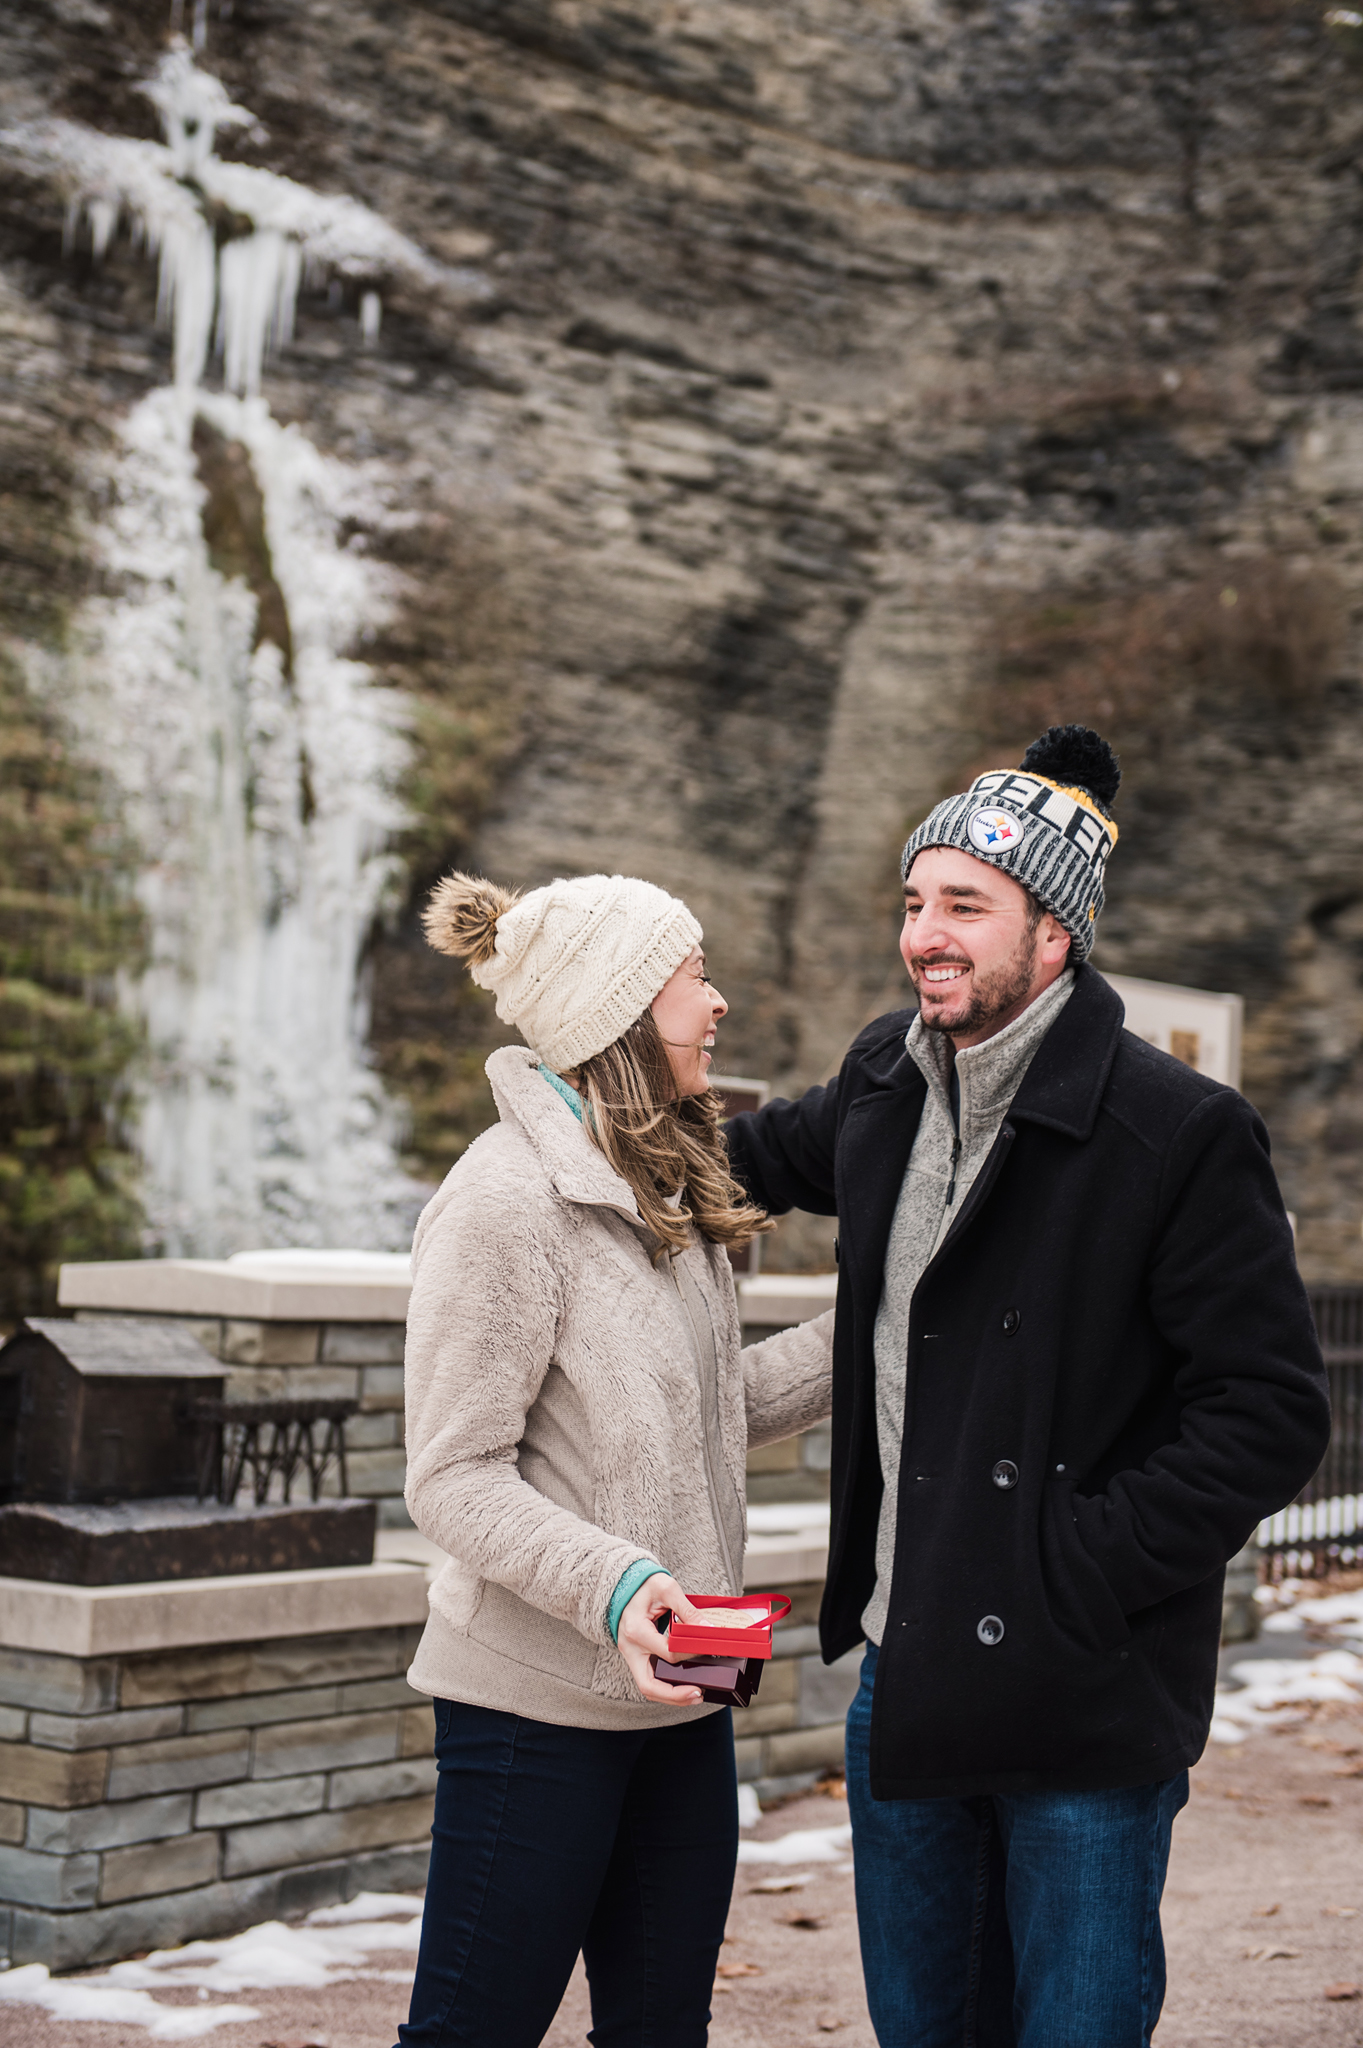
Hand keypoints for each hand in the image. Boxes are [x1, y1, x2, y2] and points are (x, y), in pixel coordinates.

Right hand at [616, 1573, 706, 1704]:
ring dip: (671, 1696)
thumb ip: (687, 1610)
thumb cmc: (644, 1584)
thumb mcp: (667, 1588)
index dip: (690, 1655)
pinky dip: (666, 1687)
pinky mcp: (636, 1657)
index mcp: (637, 1630)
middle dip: (675, 1695)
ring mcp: (631, 1655)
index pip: (668, 1653)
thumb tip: (707, 1629)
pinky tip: (683, 1686)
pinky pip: (649, 1679)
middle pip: (649, 1685)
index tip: (707, 1651)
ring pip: (648, 1688)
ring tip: (695, 1695)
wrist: (624, 1584)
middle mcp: (630, 1648)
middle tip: (699, 1693)